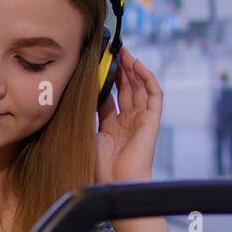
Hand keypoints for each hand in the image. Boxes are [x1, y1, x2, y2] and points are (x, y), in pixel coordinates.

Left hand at [96, 46, 163, 183]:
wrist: (116, 181)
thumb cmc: (100, 166)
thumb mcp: (88, 133)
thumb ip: (87, 114)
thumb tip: (77, 92)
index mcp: (112, 126)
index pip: (110, 97)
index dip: (104, 81)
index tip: (96, 66)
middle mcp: (128, 121)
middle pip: (126, 89)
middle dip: (120, 69)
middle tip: (111, 51)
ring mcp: (141, 119)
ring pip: (140, 87)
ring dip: (133, 68)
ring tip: (124, 52)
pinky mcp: (153, 119)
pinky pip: (154, 94)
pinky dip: (147, 78)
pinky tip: (137, 64)